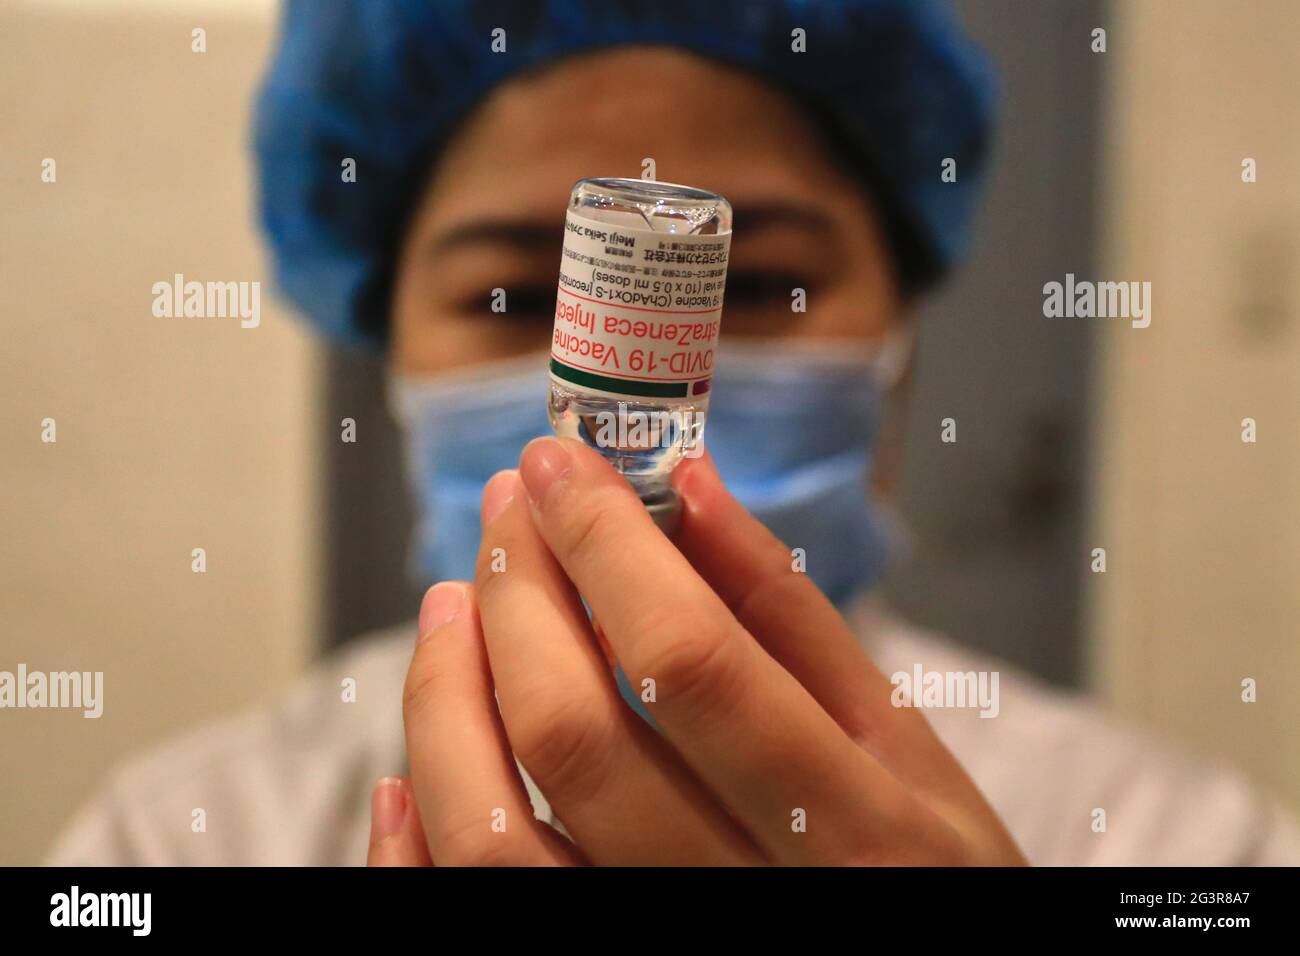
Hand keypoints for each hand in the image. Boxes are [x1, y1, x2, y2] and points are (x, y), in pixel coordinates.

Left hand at [369, 437, 1026, 865]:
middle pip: (575, 735)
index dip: (606, 545)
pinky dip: (416, 837)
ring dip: (447, 698)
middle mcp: (743, 899)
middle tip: (506, 512)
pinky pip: (473, 908)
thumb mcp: (903, 744)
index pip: (690, 661)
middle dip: (519, 595)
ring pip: (496, 835)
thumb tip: (690, 489)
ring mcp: (653, 935)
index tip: (557, 465)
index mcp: (852, 825)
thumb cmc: (920, 864)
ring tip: (451, 604)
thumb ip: (794, 617)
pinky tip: (408, 767)